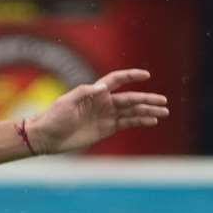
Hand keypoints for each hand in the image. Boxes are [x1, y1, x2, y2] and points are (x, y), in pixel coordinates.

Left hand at [25, 69, 168, 153]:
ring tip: (164, 112)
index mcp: (95, 92)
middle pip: (130, 98)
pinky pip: (126, 123)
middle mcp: (104, 102)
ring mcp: (106, 116)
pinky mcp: (106, 129)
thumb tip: (103, 88)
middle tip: (164, 101)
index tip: (146, 75)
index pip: (117, 80)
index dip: (131, 76)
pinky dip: (140, 122)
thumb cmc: (54, 116)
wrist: (48, 137)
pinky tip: (152, 121)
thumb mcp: (67, 102)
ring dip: (147, 111)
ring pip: (132, 112)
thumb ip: (85, 93)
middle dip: (147, 99)